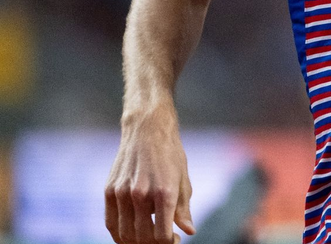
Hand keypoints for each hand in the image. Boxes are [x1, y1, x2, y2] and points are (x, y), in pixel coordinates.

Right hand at [105, 112, 195, 243]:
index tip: (175, 240)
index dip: (169, 243)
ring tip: (148, 238)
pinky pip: (110, 224)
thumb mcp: (183, 180)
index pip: (162, 235)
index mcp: (164, 192)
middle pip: (143, 238)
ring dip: (137, 242)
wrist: (147, 130)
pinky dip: (120, 235)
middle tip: (163, 239)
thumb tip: (189, 231)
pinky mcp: (109, 191)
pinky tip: (132, 234)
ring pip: (125, 234)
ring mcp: (122, 193)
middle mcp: (141, 194)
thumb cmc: (170, 155)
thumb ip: (183, 209)